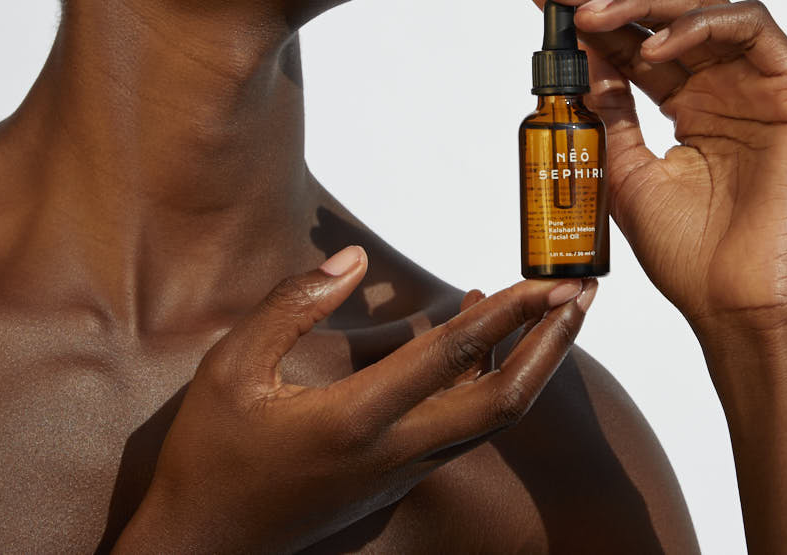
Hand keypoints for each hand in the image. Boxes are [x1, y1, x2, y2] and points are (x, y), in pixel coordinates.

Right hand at [115, 246, 597, 553]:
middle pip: (503, 403)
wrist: (204, 546)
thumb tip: (351, 259)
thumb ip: (292, 305)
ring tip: (555, 311)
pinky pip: (464, 426)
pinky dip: (490, 381)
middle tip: (582, 294)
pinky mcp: (400, 478)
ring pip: (492, 420)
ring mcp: (403, 472)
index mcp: (355, 420)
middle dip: (551, 346)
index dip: (506, 314)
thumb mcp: (230, 368)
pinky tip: (485, 341)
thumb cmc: (210, 454)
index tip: (545, 281)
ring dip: (532, 364)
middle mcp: (395, 452)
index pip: (451, 358)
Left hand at [526, 0, 786, 337]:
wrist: (734, 305)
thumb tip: (579, 55)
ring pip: (707, 6)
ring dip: (645, 1)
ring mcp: (761, 86)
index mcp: (689, 104)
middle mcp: (725, 86)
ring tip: (593, 17)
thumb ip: (609, 110)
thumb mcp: (625, 170)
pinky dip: (700, 25)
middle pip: (667, 11)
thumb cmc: (687, 254)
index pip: (637, 41)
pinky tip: (653, 47)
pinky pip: (753, 28)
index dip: (591, 15)